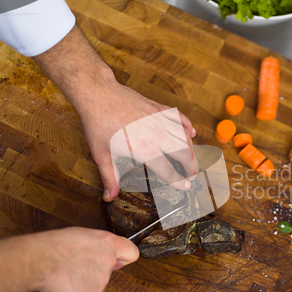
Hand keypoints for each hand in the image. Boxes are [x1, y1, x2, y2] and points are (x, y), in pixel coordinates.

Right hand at [0, 227, 138, 291]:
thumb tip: (95, 253)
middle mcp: (109, 263)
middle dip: (92, 274)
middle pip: (106, 273)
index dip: (122, 259)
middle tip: (73, 269)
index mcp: (108, 244)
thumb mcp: (80, 236)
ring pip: (92, 288)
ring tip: (62, 277)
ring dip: (79, 286)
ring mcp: (101, 282)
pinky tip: (58, 288)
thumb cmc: (53, 246)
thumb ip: (96, 246)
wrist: (39, 261)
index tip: (116, 261)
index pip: (131, 253)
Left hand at [33, 26, 198, 202]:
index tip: (185, 187)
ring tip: (192, 158)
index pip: (169, 171)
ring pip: (185, 135)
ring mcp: (160, 119)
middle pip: (183, 153)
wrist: (98, 94)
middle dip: (191, 166)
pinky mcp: (158, 108)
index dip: (179, 182)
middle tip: (193, 175)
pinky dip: (188, 126)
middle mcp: (157, 135)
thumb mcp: (101, 155)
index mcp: (145, 150)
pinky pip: (179, 117)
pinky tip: (191, 132)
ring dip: (191, 149)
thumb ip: (110, 177)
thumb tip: (108, 197)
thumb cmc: (98, 124)